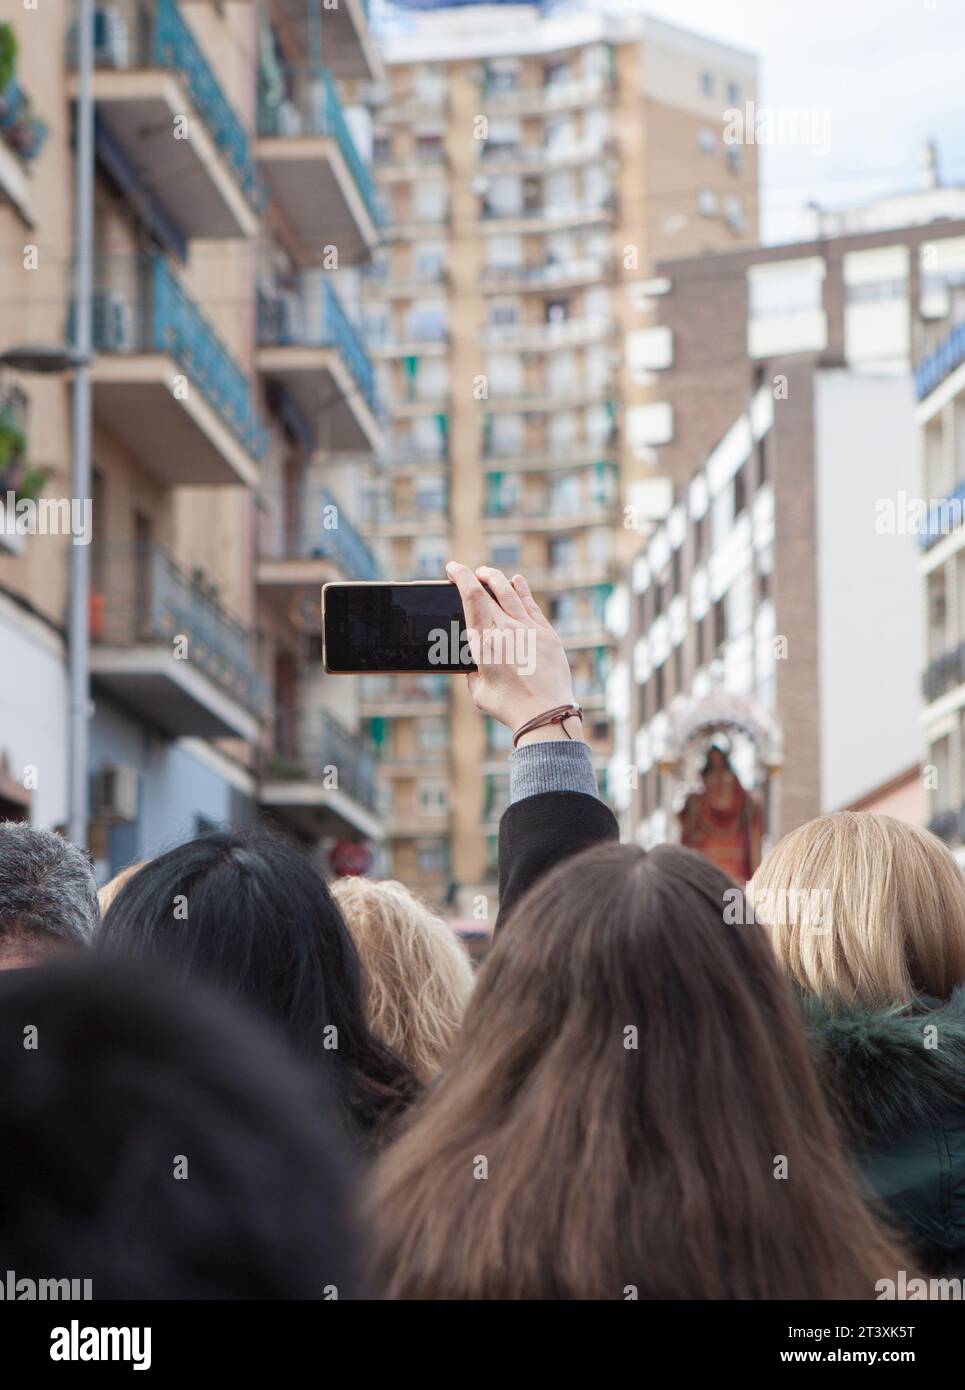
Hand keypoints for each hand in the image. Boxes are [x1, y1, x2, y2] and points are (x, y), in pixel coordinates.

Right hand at [446, 561, 581, 744]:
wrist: (545, 712)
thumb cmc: (508, 706)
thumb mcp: (478, 690)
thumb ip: (472, 670)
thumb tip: (473, 661)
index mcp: (485, 642)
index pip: (471, 596)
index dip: (461, 576)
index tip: (453, 568)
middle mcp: (507, 629)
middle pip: (489, 590)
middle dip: (476, 576)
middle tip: (469, 573)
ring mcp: (529, 629)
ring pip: (511, 592)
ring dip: (497, 578)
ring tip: (487, 573)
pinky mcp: (547, 634)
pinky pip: (532, 604)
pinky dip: (522, 589)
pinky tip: (516, 581)